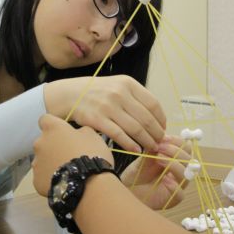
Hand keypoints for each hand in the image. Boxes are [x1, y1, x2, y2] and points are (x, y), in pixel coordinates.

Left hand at [33, 114, 112, 195]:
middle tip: (69, 155)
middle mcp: (39, 144)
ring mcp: (36, 164)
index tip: (63, 132)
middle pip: (44, 142)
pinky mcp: (36, 181)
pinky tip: (64, 182)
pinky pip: (43, 177)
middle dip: (53, 146)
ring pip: (42, 160)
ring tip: (68, 171)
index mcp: (52, 129)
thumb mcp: (92, 135)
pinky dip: (51, 178)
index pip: (45, 119)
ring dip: (51, 163)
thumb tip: (77, 133)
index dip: (54, 125)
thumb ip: (80, 130)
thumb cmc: (92, 155)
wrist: (89, 185)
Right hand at [44, 75, 165, 153]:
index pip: (153, 104)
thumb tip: (157, 118)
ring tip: (151, 147)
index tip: (163, 129)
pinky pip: (119, 135)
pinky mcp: (97, 120)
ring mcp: (108, 107)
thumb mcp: (118, 86)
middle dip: (156, 133)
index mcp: (128, 84)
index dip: (161, 119)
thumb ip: (136, 98)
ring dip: (146, 141)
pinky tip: (136, 149)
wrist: (70, 94)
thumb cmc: (98, 92)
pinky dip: (130, 144)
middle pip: (146, 118)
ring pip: (135, 128)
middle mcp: (119, 93)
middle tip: (159, 142)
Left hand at [120, 135, 190, 209]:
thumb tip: (161, 136)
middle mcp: (181, 172)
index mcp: (177, 159)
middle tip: (160, 147)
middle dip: (175, 151)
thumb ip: (154, 147)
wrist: (128, 189)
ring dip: (173, 164)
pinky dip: (174, 186)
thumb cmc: (139, 173)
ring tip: (158, 158)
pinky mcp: (173, 199)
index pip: (186, 148)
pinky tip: (164, 180)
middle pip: (189, 160)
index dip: (177, 142)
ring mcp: (178, 186)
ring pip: (186, 175)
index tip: (163, 138)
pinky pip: (180, 194)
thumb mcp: (145, 156)